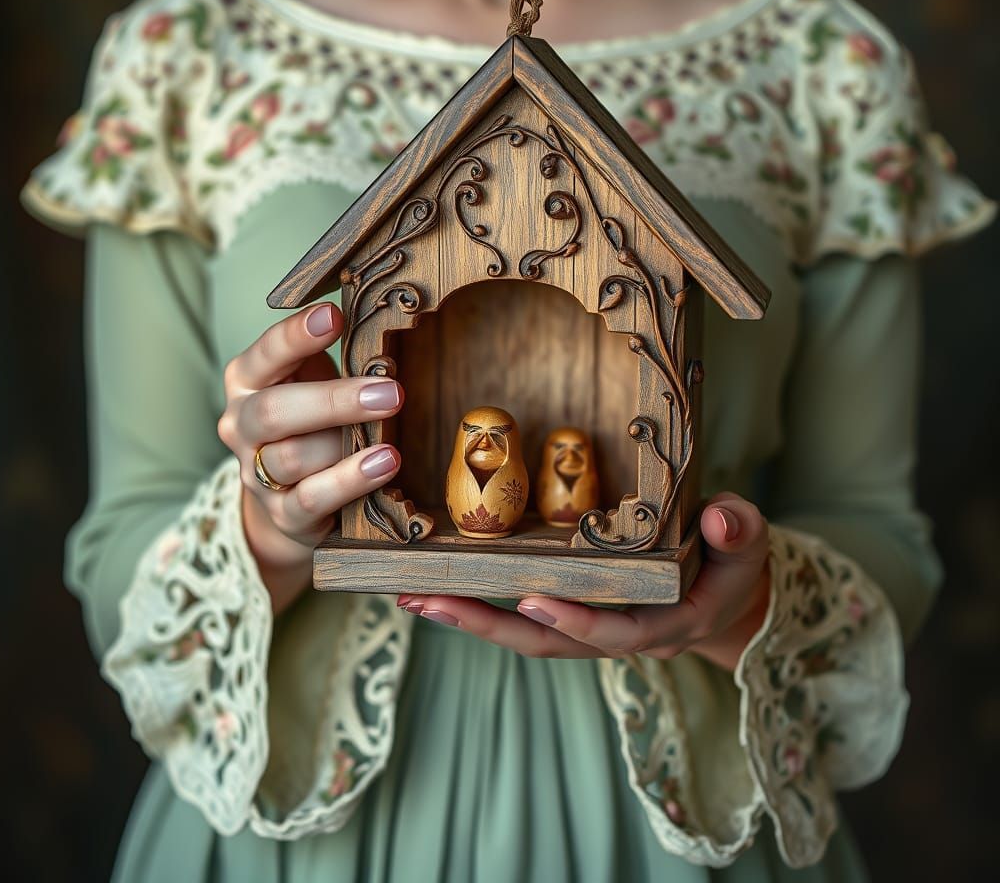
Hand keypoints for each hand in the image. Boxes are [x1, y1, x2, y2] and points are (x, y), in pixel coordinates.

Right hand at [218, 301, 404, 612]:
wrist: (291, 498)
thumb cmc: (313, 423)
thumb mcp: (316, 382)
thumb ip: (339, 360)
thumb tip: (388, 336)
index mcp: (247, 381)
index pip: (266, 353)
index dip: (298, 334)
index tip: (334, 316)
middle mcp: (242, 425)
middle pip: (275, 411)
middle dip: (335, 400)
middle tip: (391, 392)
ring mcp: (256, 473)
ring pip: (292, 457)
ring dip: (345, 444)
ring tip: (391, 437)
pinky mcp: (281, 514)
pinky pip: (311, 498)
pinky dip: (350, 480)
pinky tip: (384, 464)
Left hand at [397, 492, 770, 671]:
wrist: (727, 592)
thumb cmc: (736, 564)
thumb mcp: (748, 543)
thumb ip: (740, 532)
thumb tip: (721, 519)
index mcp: (666, 623)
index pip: (619, 632)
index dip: (579, 620)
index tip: (533, 600)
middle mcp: (621, 637)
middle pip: (550, 643)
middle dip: (489, 625)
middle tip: (429, 601)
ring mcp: (593, 630)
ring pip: (527, 636)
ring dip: (471, 619)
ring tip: (414, 597)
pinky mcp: (574, 615)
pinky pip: (526, 619)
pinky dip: (484, 606)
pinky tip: (441, 588)